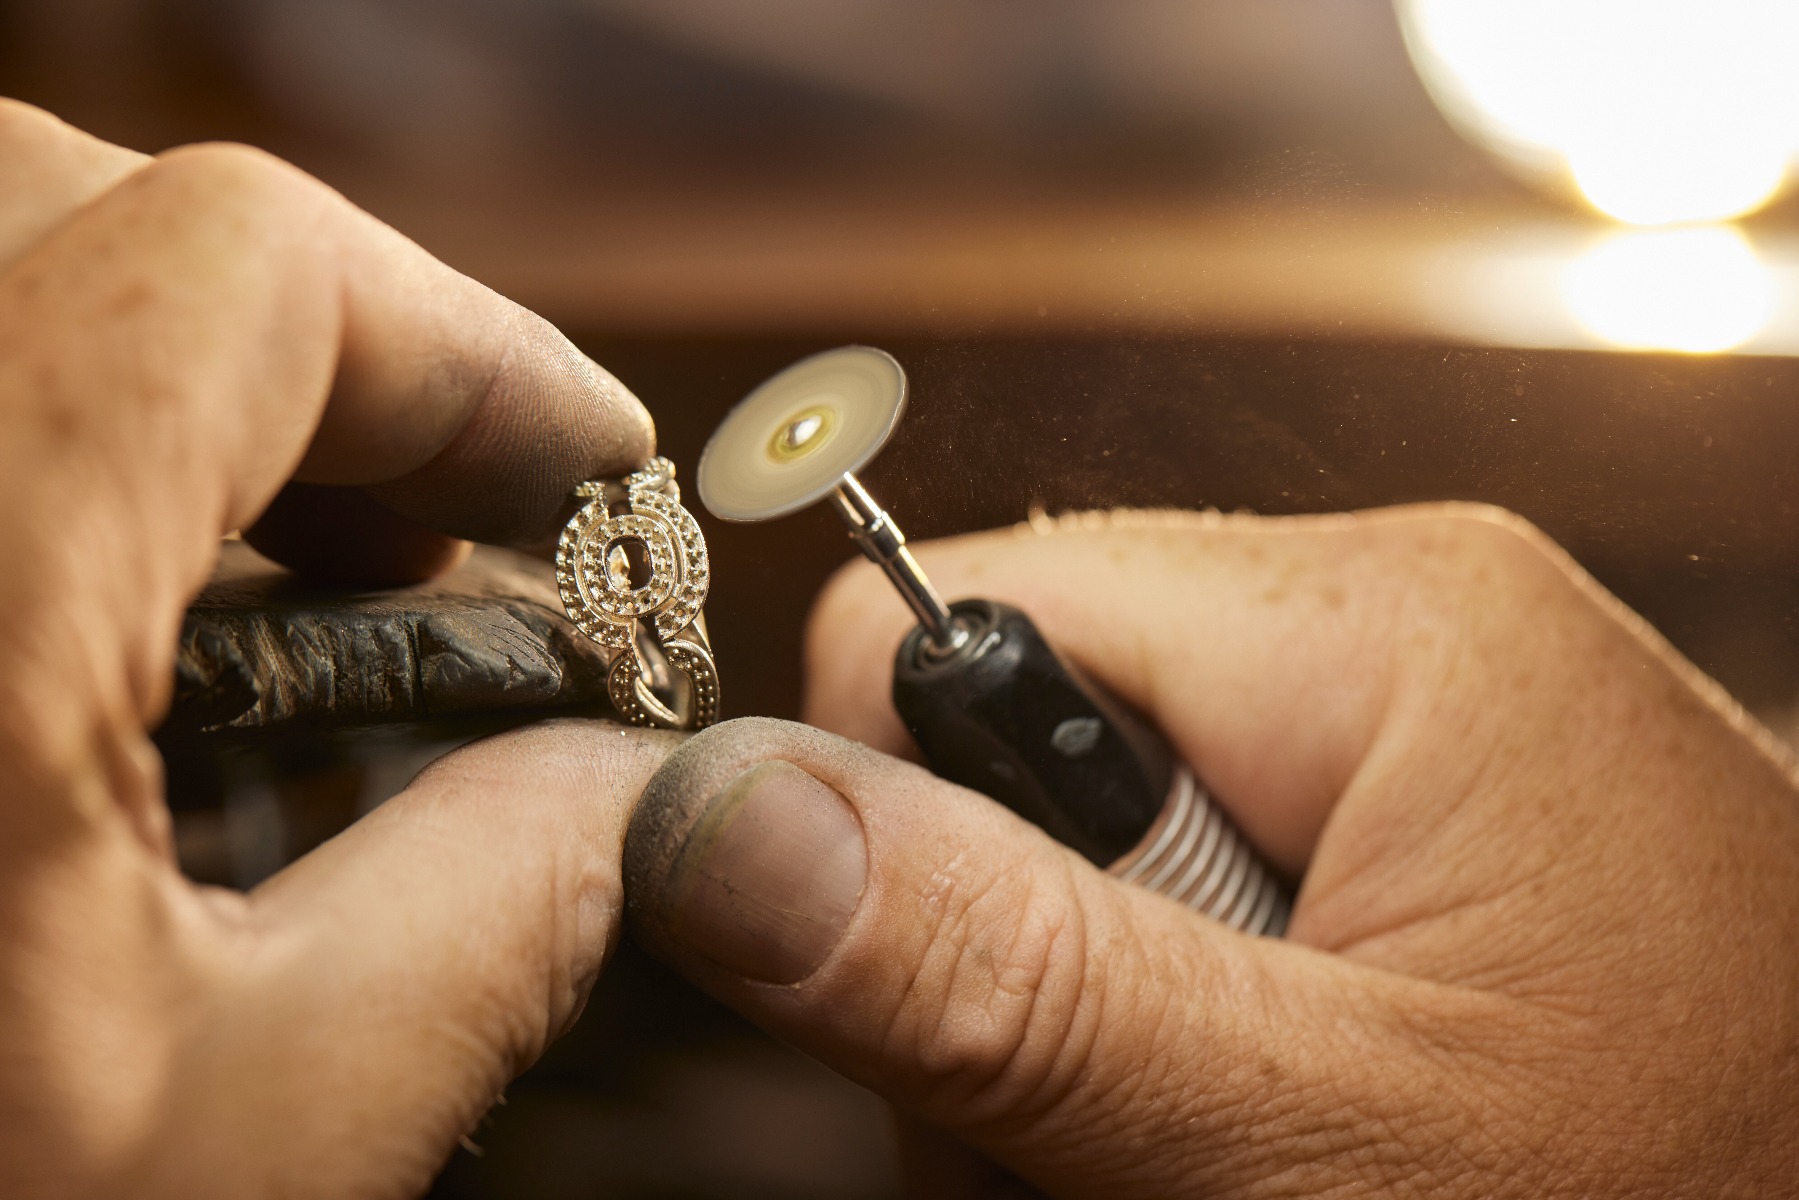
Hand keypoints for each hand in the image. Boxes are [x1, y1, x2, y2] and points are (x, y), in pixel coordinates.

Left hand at [0, 100, 677, 1196]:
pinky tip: (153, 617)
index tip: (585, 472)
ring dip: (196, 382)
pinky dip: (74, 440)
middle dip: (329, 344)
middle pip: (91, 215)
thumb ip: (490, 918)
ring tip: (325, 561)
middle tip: (457, 512)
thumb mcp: (244, 1142)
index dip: (465, 344)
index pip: (236, 278)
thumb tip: (628, 782)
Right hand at [625, 506, 1798, 1197]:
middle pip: (1016, 739)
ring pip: (1088, 845)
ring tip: (1215, 1167)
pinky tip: (1260, 1144)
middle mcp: (1403, 630)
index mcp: (1384, 618)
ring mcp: (1426, 736)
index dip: (896, 829)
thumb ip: (1003, 975)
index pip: (952, 618)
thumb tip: (710, 816)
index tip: (971, 1031)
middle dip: (1006, 968)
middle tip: (1127, 1150)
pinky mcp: (1435, 831)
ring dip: (1083, 1034)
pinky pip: (1203, 897)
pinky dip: (1177, 1039)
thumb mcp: (1309, 1140)